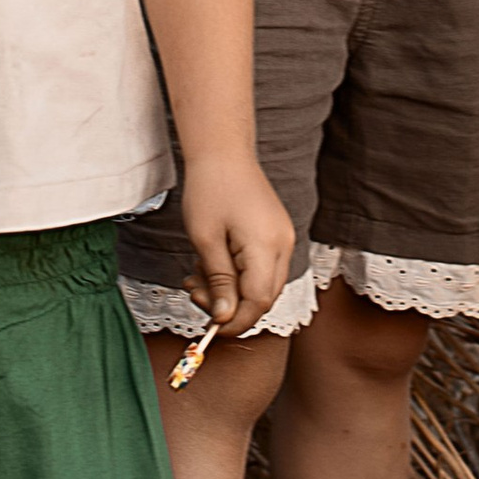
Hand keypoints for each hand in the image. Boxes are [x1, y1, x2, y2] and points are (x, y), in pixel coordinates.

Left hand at [178, 151, 298, 332]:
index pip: (258, 301)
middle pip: (264, 297)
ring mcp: (282, 239)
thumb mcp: (205, 239)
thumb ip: (218, 281)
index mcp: (266, 246)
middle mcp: (282, 245)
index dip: (235, 320)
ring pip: (262, 285)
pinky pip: (261, 268)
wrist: (223, 152)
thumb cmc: (210, 188)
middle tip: (196, 293)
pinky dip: (238, 275)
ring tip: (197, 277)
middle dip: (230, 306)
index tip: (210, 326)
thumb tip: (225, 317)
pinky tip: (212, 265)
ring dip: (231, 291)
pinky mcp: (276, 235)